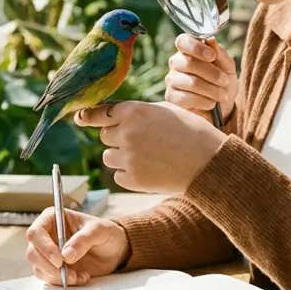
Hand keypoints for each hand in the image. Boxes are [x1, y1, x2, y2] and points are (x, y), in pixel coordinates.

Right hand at [25, 208, 128, 285]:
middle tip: (68, 273)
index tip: (59, 260)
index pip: (36, 232)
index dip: (44, 247)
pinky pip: (50, 279)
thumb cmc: (106, 233)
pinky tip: (82, 278)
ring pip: (39, 269)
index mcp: (52, 219)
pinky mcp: (54, 269)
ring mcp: (48, 254)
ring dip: (57, 277)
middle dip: (49, 266)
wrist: (115, 250)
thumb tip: (65, 255)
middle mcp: (46, 236)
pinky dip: (64, 282)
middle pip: (33, 253)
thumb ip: (83, 239)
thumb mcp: (99, 230)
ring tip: (79, 276)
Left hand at [75, 101, 226, 193]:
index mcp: (132, 111)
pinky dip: (130, 174)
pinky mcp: (132, 179)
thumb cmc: (189, 131)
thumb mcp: (162, 110)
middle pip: (105, 136)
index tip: (81, 119)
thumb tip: (106, 116)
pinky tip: (152, 169)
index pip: (98, 114)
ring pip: (109, 157)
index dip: (90, 117)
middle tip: (142, 140)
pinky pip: (119, 175)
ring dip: (122, 157)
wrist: (208, 160)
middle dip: (117, 138)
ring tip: (150, 156)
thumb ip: (133, 112)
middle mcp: (126, 133)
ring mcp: (128, 157)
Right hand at [165, 34, 237, 122]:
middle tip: (225, 81)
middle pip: (188, 62)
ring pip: (191, 82)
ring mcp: (172, 80)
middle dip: (211, 73)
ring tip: (222, 95)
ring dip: (212, 90)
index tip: (212, 56)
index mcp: (188, 50)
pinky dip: (204, 101)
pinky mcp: (171, 97)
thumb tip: (210, 40)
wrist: (224, 108)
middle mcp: (176, 63)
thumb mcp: (228, 68)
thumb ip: (220, 54)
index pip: (183, 41)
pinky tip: (211, 104)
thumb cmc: (224, 84)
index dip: (197, 47)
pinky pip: (186, 98)